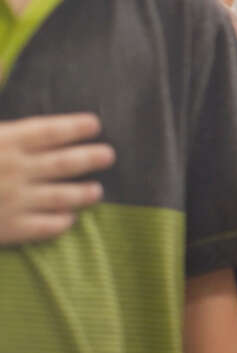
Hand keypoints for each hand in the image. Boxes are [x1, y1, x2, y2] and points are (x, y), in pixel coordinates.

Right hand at [0, 113, 115, 244]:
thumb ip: (5, 136)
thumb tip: (29, 132)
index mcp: (5, 142)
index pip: (48, 132)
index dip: (74, 127)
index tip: (95, 124)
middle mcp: (15, 170)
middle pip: (63, 163)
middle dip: (90, 158)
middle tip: (109, 155)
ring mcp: (14, 200)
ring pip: (61, 196)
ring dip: (83, 193)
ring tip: (97, 191)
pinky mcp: (9, 228)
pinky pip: (44, 227)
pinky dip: (60, 222)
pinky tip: (69, 219)